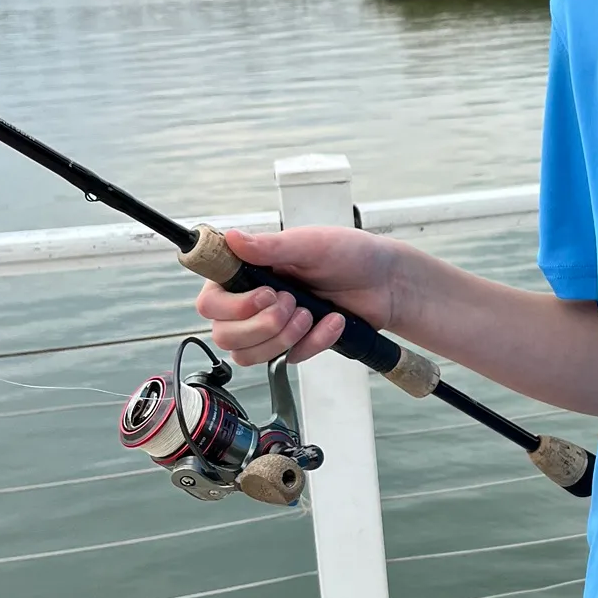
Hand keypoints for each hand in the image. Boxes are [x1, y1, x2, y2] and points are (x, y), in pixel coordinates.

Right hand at [195, 226, 400, 366]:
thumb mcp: (312, 245)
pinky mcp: (296, 345)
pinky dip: (314, 342)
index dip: (231, 306)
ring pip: (248, 355)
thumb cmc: (350, 255)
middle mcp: (252, 301)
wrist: (387, 283)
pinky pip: (289, 358)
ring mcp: (272, 327)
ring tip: (310, 314)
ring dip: (282, 338)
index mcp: (248, 273)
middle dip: (261, 325)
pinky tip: (333, 321)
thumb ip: (272, 246)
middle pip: (224, 334)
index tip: (267, 293)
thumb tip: (233, 238)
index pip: (210, 301)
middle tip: (292, 302)